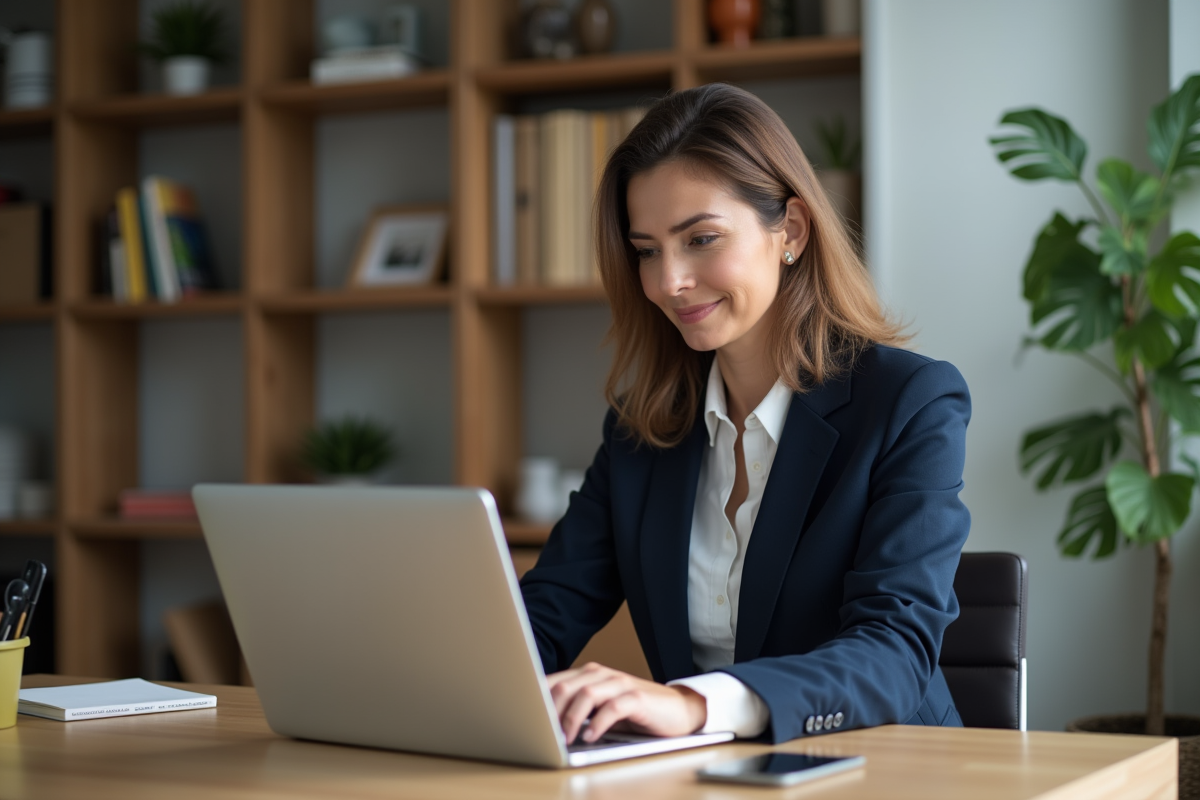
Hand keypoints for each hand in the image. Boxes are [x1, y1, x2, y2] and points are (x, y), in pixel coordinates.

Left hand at [546, 662, 706, 743]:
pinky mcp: (637, 698)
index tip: (526, 719)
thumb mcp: (600, 709)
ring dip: (571, 718)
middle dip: (551, 711)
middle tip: (543, 733)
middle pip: (566, 686)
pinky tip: (591, 736)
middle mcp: (602, 674)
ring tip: (564, 738)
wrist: (676, 710)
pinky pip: (613, 707)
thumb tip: (544, 725)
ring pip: (587, 693)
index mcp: (588, 674)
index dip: (538, 699)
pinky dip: (599, 723)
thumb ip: (576, 709)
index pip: (554, 681)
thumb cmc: (634, 712)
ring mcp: (620, 684)